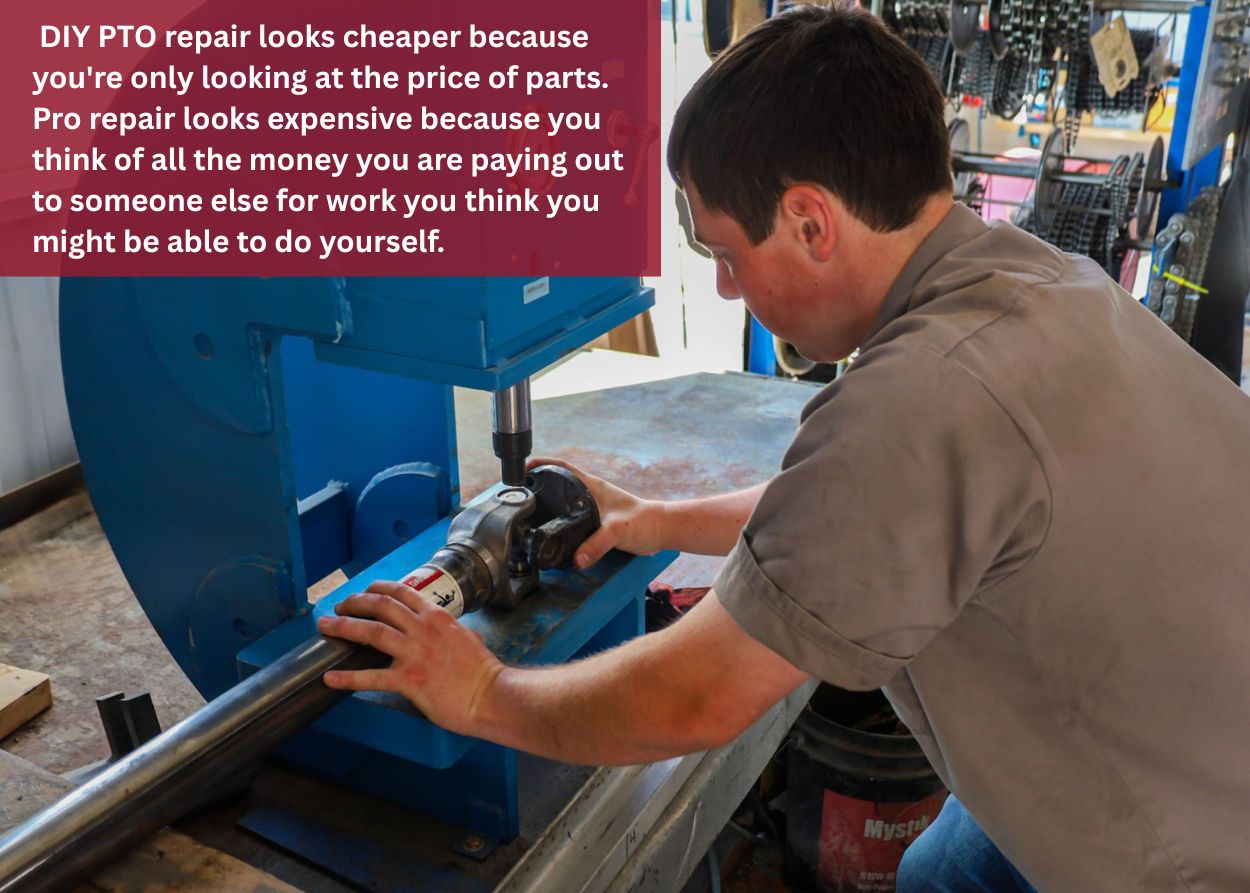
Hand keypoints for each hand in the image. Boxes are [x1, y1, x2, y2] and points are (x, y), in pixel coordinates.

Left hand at [318, 580, 502, 735]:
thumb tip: (438, 626)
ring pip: (372, 632)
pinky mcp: (410, 680)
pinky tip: (331, 679)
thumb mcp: (466, 637)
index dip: (378, 589)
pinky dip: (348, 678)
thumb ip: (446, 629)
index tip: (364, 591)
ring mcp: (415, 653)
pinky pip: (372, 677)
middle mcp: (424, 629)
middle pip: (381, 606)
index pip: (402, 592)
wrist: (491, 695)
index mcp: (438, 617)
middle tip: (339, 607)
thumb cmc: (482, 671)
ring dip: (344, 627)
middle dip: (355, 603)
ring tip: (326, 627)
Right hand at [528, 457, 665, 566]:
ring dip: (545, 503)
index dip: (541, 465)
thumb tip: (577, 558)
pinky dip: (556, 520)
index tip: (522, 470)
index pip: (561, 467)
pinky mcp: (593, 520)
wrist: (659, 531)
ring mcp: (590, 506)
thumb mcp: (618, 530)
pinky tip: (548, 531)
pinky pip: (569, 516)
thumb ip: (598, 543)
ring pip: (561, 500)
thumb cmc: (643, 522)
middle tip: (516, 494)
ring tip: (526, 513)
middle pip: (556, 482)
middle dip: (535, 485)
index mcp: (591, 486)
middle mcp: (588, 493)